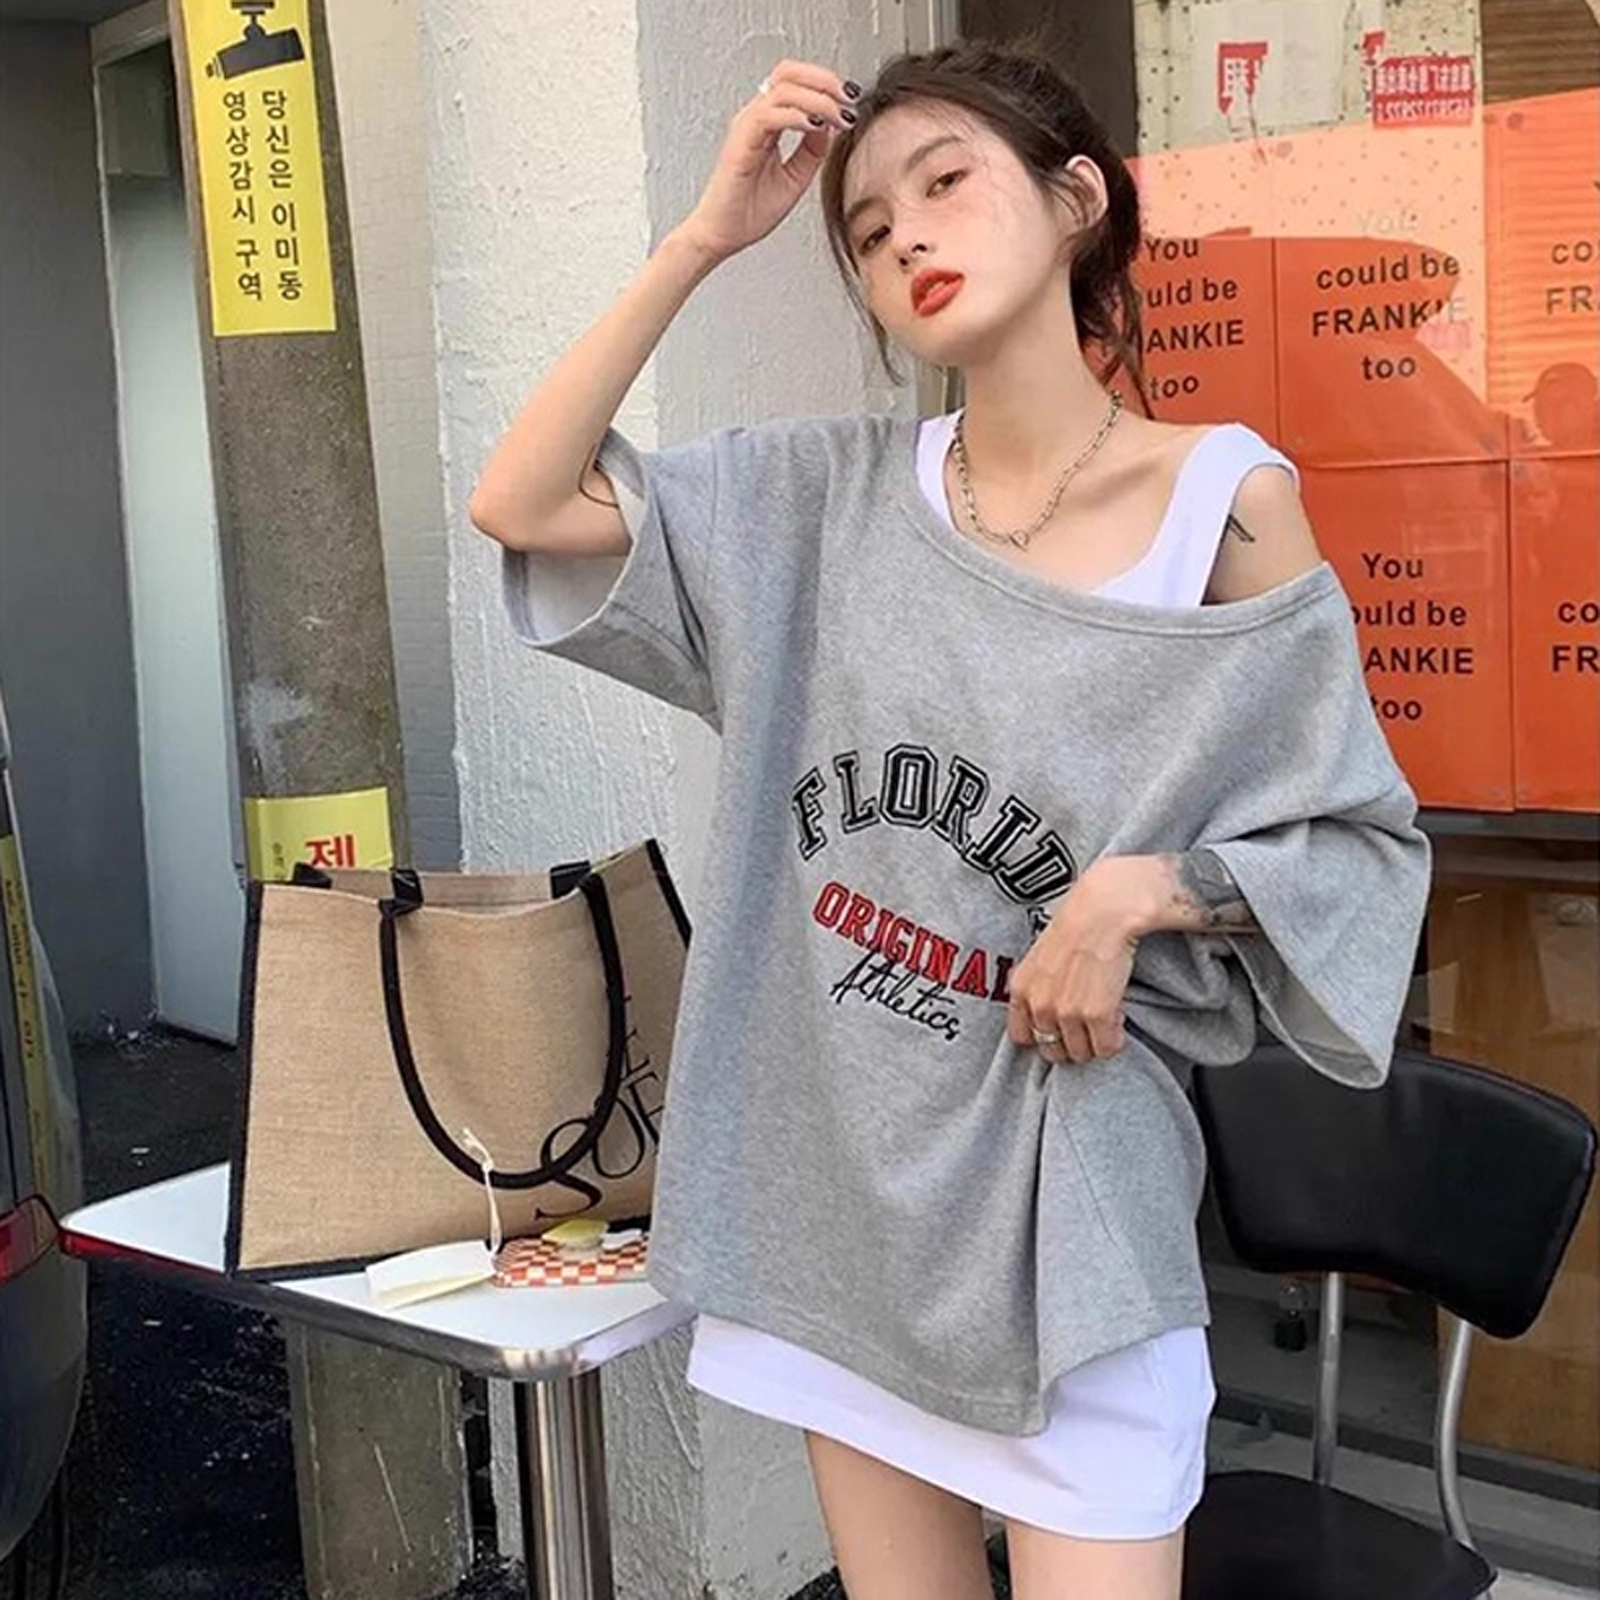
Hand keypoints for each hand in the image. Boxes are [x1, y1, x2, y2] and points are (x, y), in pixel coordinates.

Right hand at [674, 61, 858, 262]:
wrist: (724, 235)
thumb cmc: (749, 211)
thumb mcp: (796, 176)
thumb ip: (812, 150)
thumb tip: (830, 125)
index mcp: (767, 123)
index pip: (795, 82)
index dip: (824, 83)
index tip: (850, 101)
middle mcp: (756, 118)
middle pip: (788, 73)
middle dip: (824, 80)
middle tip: (849, 97)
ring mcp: (747, 127)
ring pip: (783, 89)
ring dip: (817, 98)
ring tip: (839, 115)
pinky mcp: (741, 141)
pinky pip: (770, 114)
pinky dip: (797, 115)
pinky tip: (815, 126)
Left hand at [1006, 858, 1157, 1065]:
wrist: (1104, 909)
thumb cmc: (1078, 924)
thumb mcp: (1040, 956)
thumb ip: (1037, 986)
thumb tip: (1044, 1012)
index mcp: (1020, 989)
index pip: (1021, 1037)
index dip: (1044, 1036)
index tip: (1060, 1028)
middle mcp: (1039, 1005)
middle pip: (1052, 1051)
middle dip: (1071, 1042)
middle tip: (1087, 1025)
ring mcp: (1066, 1013)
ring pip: (1080, 1054)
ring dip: (1095, 1041)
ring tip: (1104, 1017)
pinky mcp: (1096, 1016)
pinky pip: (1106, 1048)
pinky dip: (1115, 1039)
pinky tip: (1118, 1016)